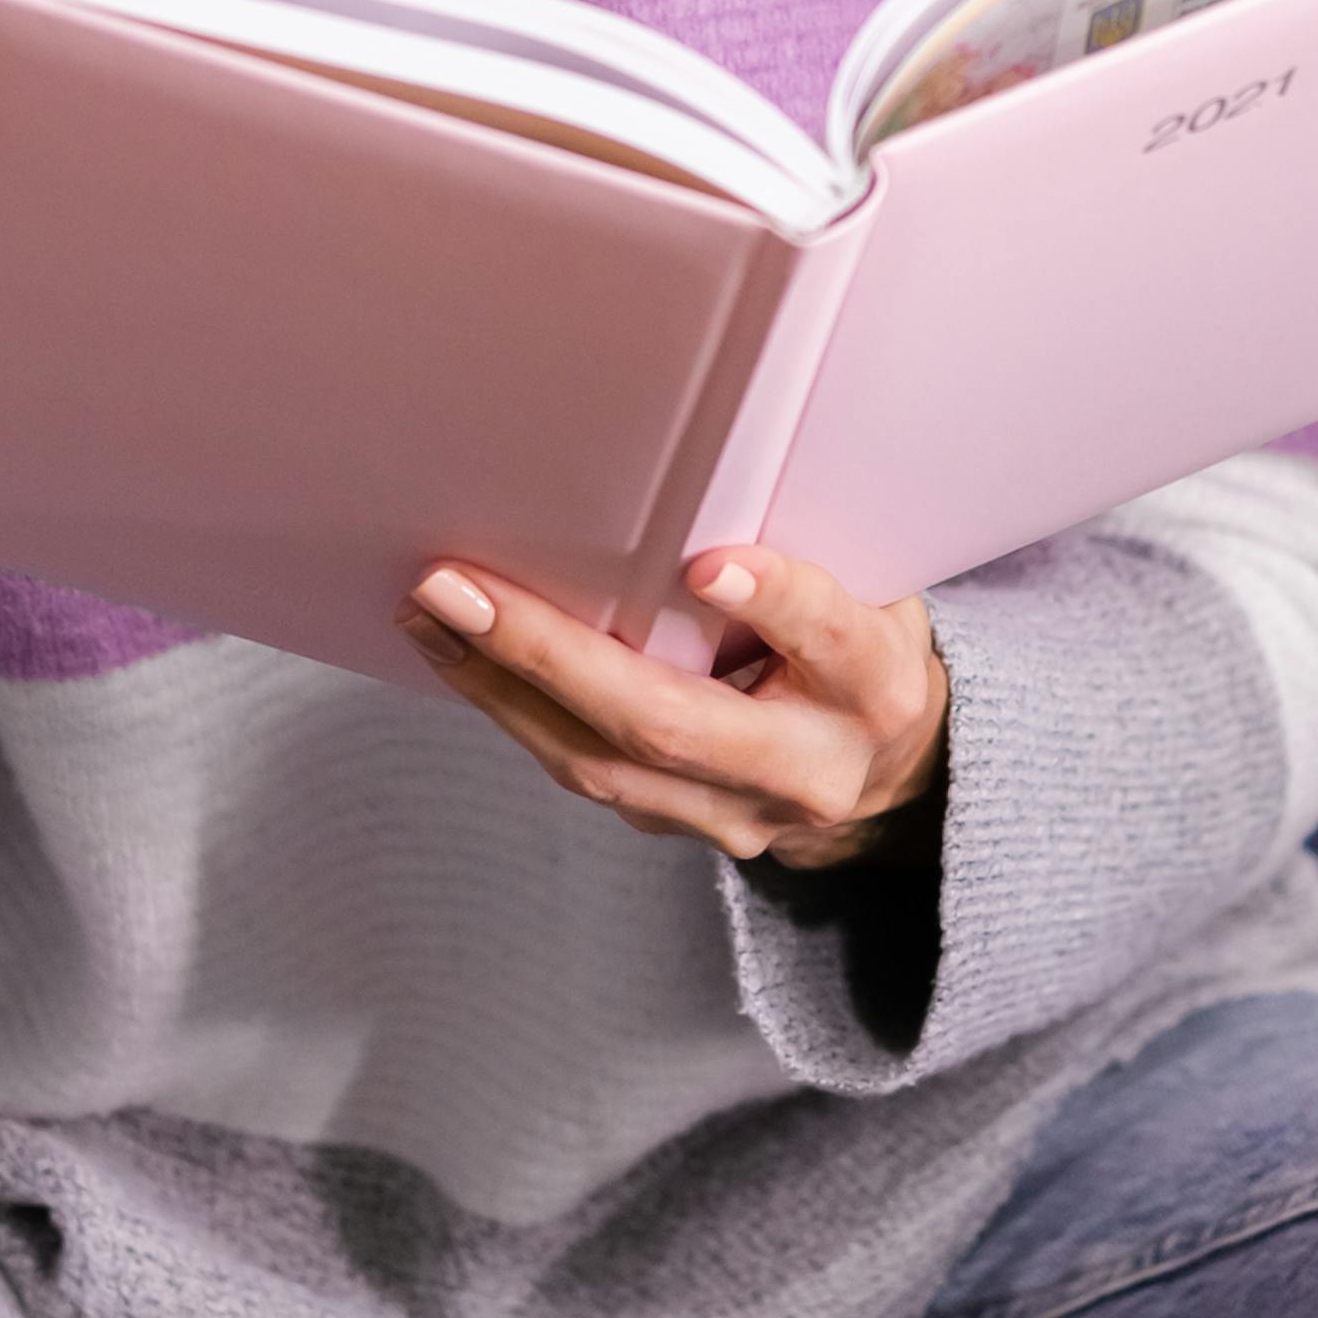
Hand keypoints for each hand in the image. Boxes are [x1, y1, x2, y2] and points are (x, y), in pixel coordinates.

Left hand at [404, 543, 948, 869]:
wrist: (888, 770)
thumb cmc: (862, 643)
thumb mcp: (871, 583)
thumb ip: (803, 550)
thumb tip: (689, 489)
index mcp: (874, 688)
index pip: (831, 640)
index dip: (776, 601)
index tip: (710, 563)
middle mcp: (806, 770)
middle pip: (669, 726)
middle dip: (549, 657)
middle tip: (453, 589)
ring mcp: (735, 817)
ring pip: (601, 765)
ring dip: (499, 688)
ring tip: (429, 615)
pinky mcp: (678, 828)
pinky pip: (584, 769)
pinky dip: (515, 708)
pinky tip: (462, 654)